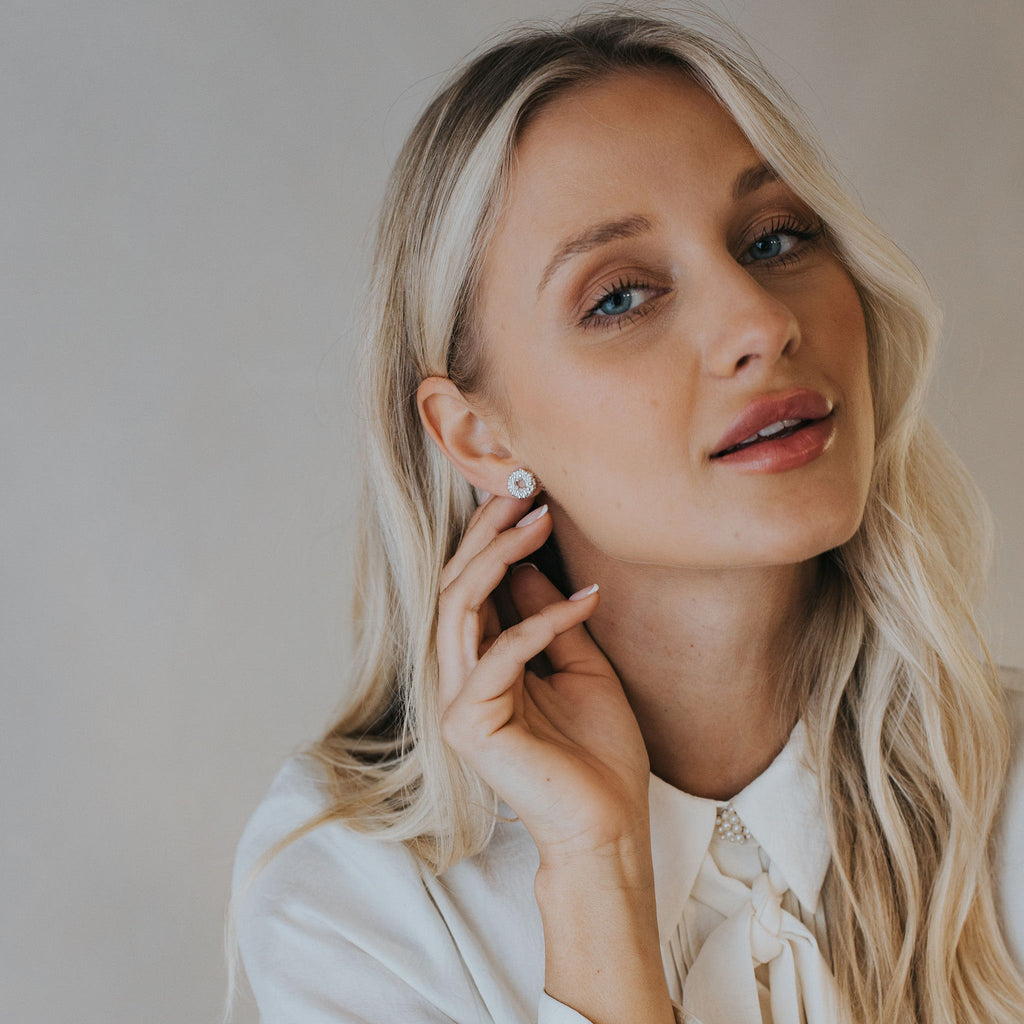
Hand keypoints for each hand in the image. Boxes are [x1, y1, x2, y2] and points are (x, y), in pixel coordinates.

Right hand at [436, 494, 650, 862]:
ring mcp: (455, 702)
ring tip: (542, 522)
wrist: (608, 824)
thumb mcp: (579, 664)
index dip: (490, 538)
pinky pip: (500, 654)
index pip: (469, 588)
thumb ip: (548, 618)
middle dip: (487, 533)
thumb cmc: (598, 752)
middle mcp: (457, 679)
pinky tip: (588, 601)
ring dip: (500, 557)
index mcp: (480, 665)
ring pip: (460, 607)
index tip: (527, 496)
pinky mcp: (467, 724)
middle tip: (524, 490)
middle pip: (454, 587)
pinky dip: (544, 621)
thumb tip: (530, 564)